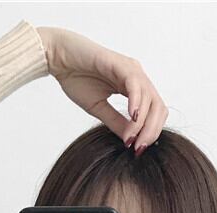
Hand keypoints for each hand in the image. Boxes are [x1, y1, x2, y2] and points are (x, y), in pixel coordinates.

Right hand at [35, 26, 167, 153]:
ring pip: (149, 98)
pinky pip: (135, 85)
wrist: (59, 58)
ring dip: (143, 123)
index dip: (151, 132)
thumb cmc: (76, 79)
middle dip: (151, 131)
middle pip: (158, 106)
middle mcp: (137, 77)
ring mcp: (131, 69)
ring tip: (132, 140)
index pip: (154, 112)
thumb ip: (116, 122)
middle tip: (139, 149)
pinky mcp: (120, 64)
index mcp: (134, 87)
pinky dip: (136, 103)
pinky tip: (132, 117)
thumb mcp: (99, 108)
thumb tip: (131, 140)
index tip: (138, 150)